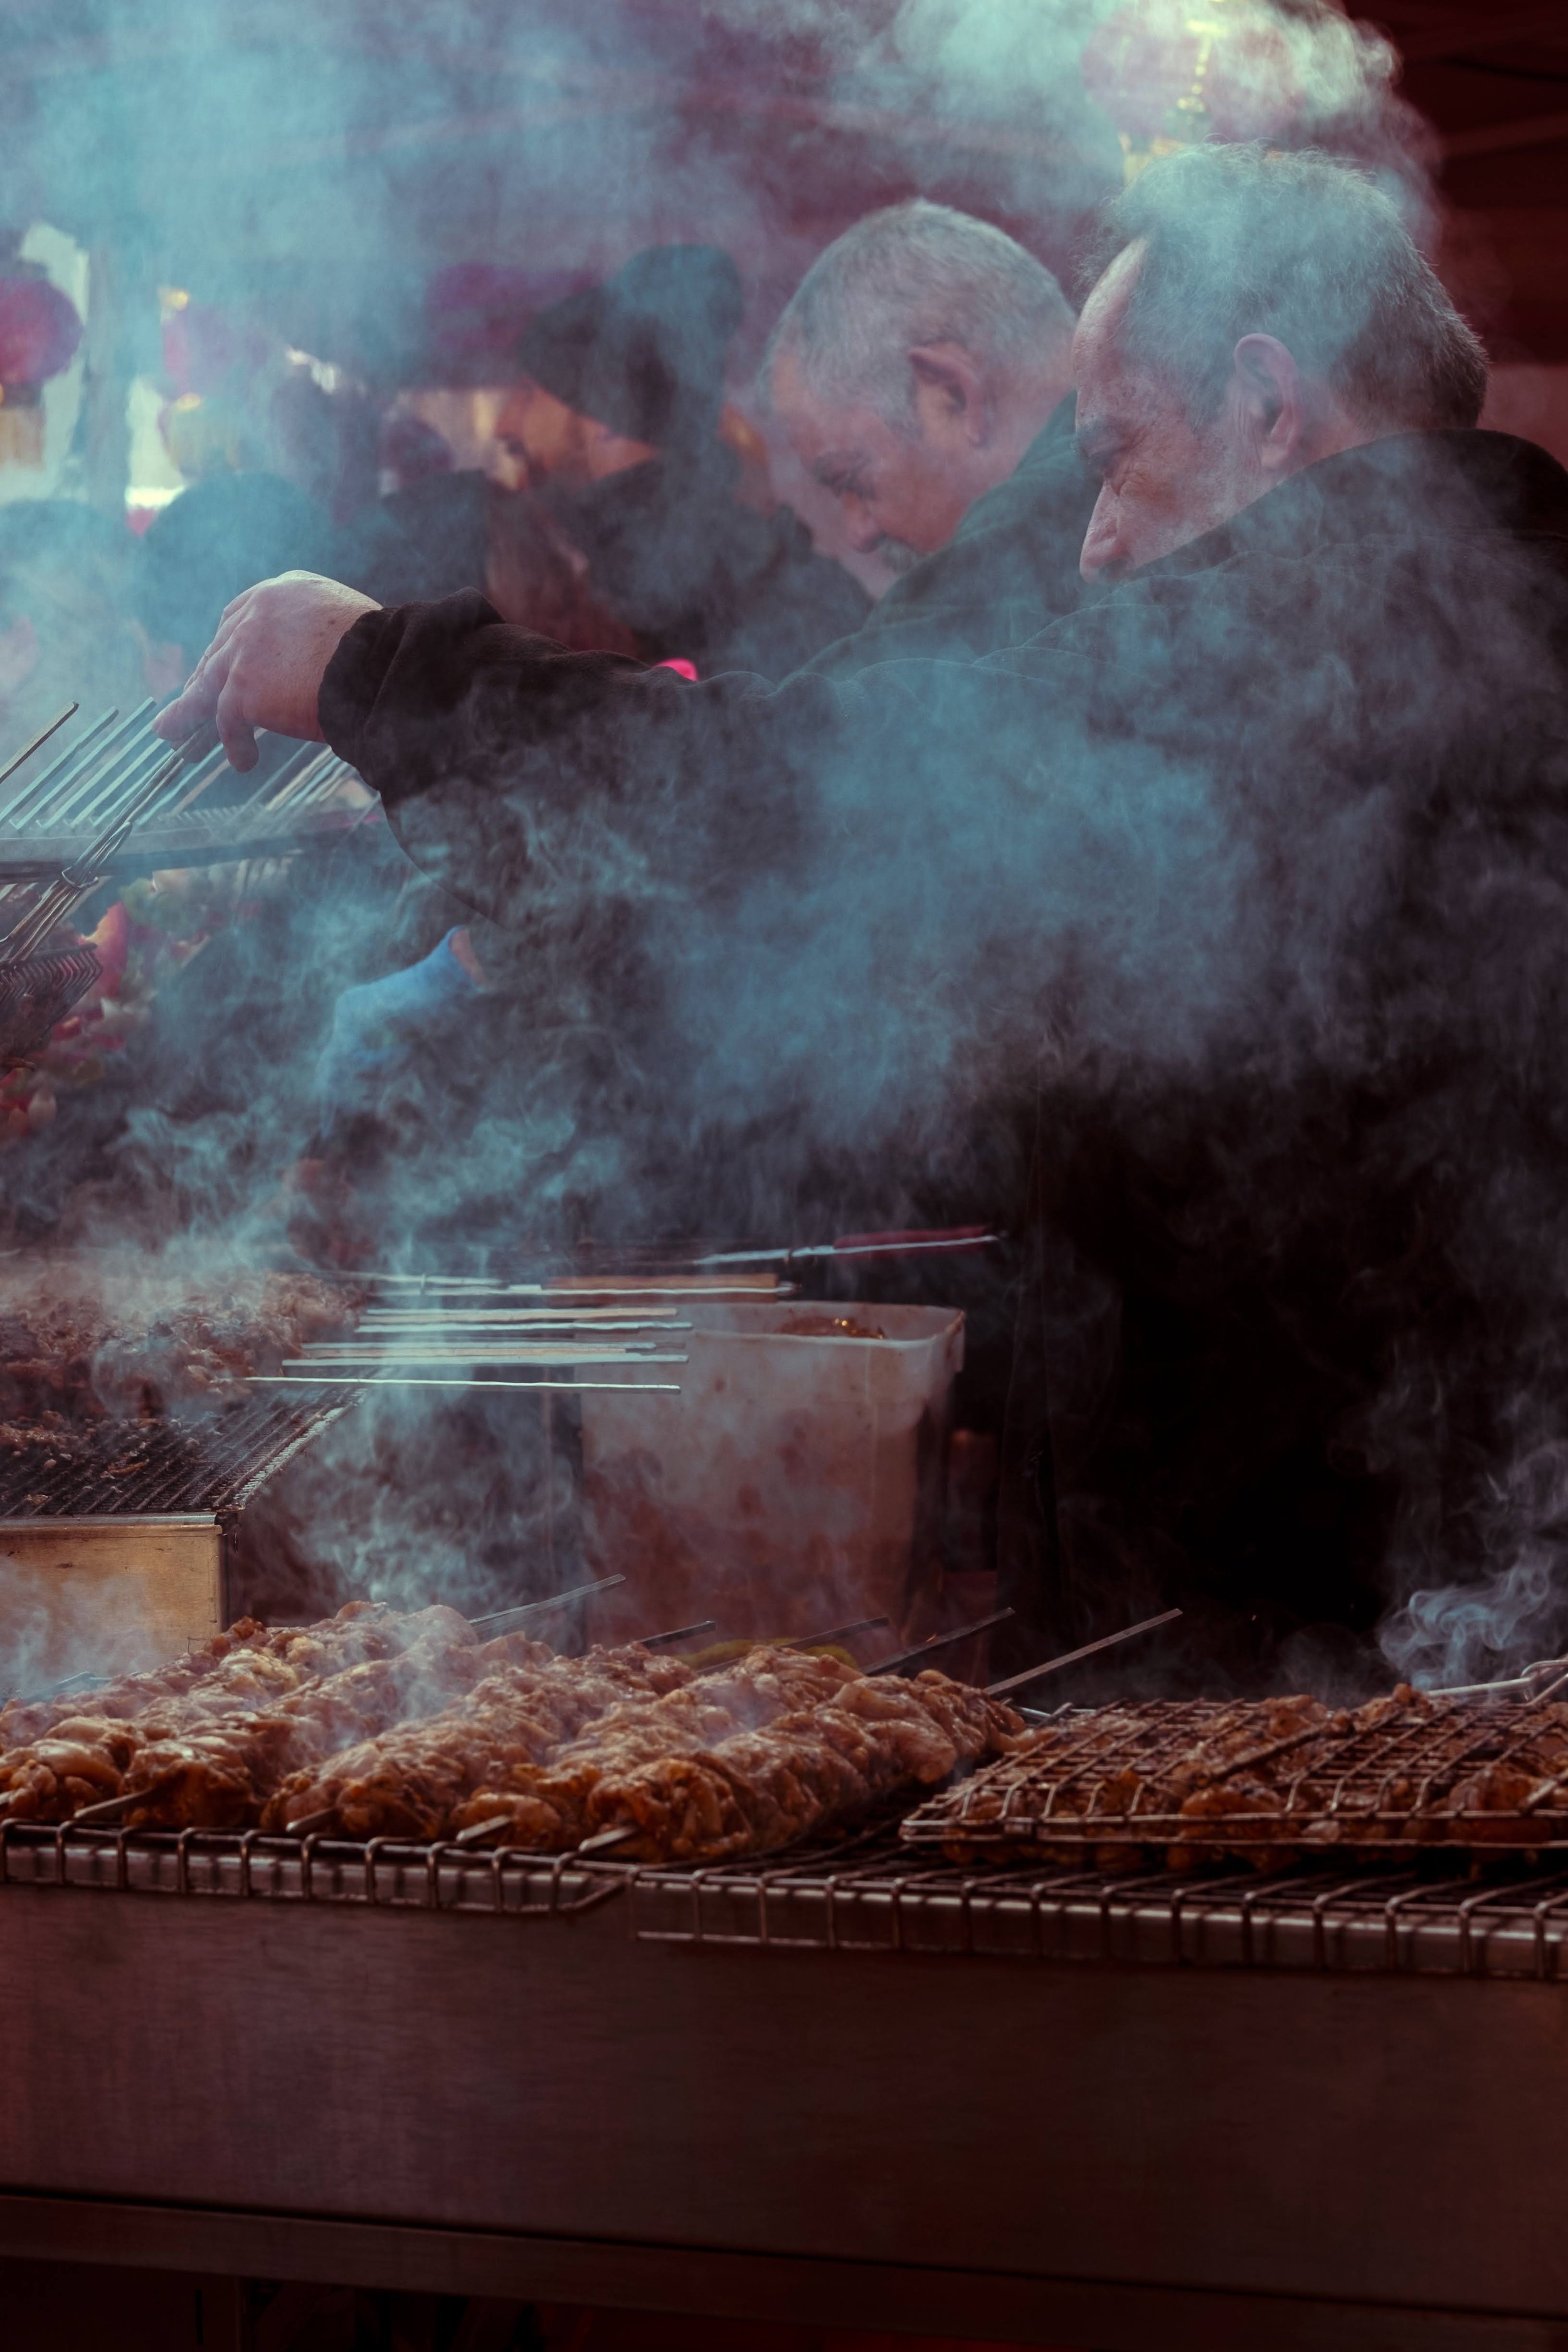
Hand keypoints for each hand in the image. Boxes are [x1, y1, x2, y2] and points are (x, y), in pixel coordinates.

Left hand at [154, 571, 379, 772]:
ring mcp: (247, 648)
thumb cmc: (387, 654)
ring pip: (207, 684)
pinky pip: (227, 720)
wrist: (386, 666)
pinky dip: (234, 743)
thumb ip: (323, 636)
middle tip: (190, 704)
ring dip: (189, 713)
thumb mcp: (350, 627)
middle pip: (219, 650)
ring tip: (174, 732)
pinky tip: (244, 761)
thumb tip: (323, 667)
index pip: (241, 616)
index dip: (228, 647)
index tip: (219, 667)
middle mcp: (259, 611)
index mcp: (287, 589)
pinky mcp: (244, 685)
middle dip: (204, 681)